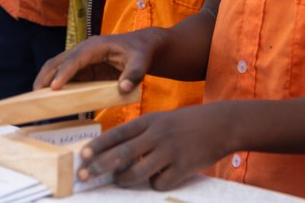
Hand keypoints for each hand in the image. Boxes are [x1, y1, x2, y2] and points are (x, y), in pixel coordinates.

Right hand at [34, 29, 166, 94]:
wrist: (143, 48)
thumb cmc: (141, 53)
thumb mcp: (141, 62)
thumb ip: (134, 75)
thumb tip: (123, 88)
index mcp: (95, 46)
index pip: (75, 59)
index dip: (64, 73)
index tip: (53, 88)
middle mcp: (84, 50)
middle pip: (58, 61)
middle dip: (46, 76)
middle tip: (35, 95)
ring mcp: (82, 60)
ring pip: (57, 68)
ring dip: (46, 81)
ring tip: (35, 99)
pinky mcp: (83, 69)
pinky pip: (66, 77)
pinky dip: (55, 86)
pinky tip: (50, 100)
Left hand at [79, 105, 232, 189]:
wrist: (221, 124)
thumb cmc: (187, 123)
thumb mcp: (161, 120)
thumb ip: (141, 134)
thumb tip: (115, 154)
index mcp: (150, 121)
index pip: (118, 133)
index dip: (99, 145)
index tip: (83, 155)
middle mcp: (157, 135)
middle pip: (123, 153)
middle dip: (100, 166)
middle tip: (84, 175)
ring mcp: (170, 151)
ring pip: (138, 172)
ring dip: (125, 179)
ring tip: (120, 180)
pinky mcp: (183, 167)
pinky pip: (160, 183)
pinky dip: (156, 183)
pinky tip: (160, 178)